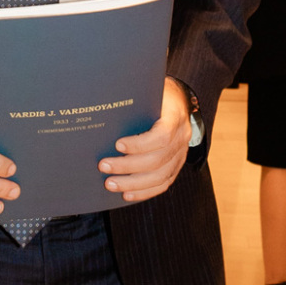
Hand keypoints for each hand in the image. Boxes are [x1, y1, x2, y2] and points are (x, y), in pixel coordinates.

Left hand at [98, 79, 190, 204]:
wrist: (178, 100)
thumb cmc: (157, 94)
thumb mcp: (149, 90)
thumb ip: (133, 98)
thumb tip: (103, 104)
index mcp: (175, 116)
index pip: (162, 136)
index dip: (139, 144)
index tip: (117, 145)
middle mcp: (181, 137)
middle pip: (157, 160)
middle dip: (127, 166)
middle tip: (103, 166)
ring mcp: (180, 154)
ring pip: (159, 176)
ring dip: (132, 183)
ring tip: (110, 184)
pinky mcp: (176, 166)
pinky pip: (163, 184)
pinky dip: (143, 192)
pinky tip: (126, 194)